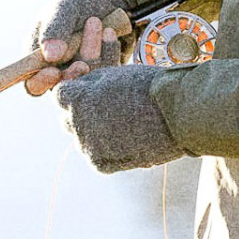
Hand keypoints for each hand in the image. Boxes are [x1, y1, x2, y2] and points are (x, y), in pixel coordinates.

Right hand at [25, 0, 129, 96]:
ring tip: (104, 30)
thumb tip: (50, 56)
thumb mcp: (63, 10)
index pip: (33, 83)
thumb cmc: (76, 3)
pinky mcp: (102, 73)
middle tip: (83, 64)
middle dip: (72, 76)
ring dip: (93, 58)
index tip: (54, 72)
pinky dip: (109, 54)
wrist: (107, 0)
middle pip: (61, 86)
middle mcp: (58, 69)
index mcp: (37, 57)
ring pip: (86, 78)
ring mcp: (81, 73)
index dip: (42, 82)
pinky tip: (110, 34)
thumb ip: (54, 30)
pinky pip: (106, 71)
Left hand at [56, 65, 187, 172]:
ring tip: (119, 125)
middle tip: (107, 109)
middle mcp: (78, 124)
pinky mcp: (102, 163)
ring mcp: (88, 146)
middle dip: (81, 113)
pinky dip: (106, 150)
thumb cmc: (148, 87)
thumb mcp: (115, 75)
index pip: (61, 96)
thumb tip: (78, 89)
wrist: (177, 113)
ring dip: (92, 133)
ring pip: (80, 140)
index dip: (76, 92)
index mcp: (78, 99)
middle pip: (68, 119)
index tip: (91, 92)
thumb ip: (91, 83)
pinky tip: (124, 140)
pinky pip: (95, 156)